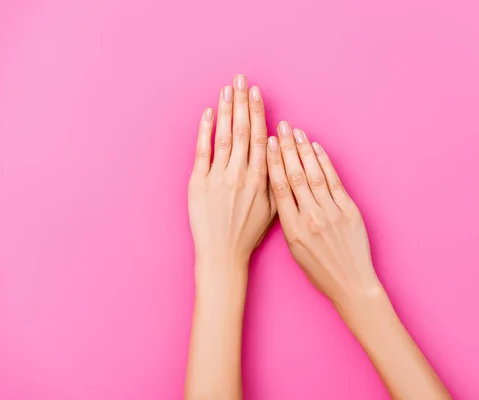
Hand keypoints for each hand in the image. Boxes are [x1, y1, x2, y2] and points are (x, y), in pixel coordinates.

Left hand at [188, 75, 275, 276]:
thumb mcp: (272, 211)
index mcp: (261, 179)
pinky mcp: (199, 183)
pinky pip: (202, 151)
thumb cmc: (247, 235)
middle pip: (244, 130)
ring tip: (228, 88)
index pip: (260, 137)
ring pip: (225, 136)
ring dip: (227, 110)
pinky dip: (205, 130)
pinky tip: (208, 113)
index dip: (258, 112)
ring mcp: (219, 177)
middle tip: (242, 79)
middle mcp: (241, 174)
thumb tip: (278, 156)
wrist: (223, 254)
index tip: (257, 93)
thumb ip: (275, 182)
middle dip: (243, 102)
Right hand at [266, 121, 380, 308]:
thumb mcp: (294, 249)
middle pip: (296, 176)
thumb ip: (288, 221)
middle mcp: (311, 217)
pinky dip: (325, 163)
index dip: (273, 163)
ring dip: (304, 151)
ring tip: (296, 132)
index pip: (280, 188)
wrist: (351, 283)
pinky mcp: (349, 211)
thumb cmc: (320, 270)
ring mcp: (332, 213)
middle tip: (281, 127)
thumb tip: (282, 192)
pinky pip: (334, 182)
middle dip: (286, 149)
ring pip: (314, 175)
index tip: (268, 144)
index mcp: (293, 229)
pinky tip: (317, 149)